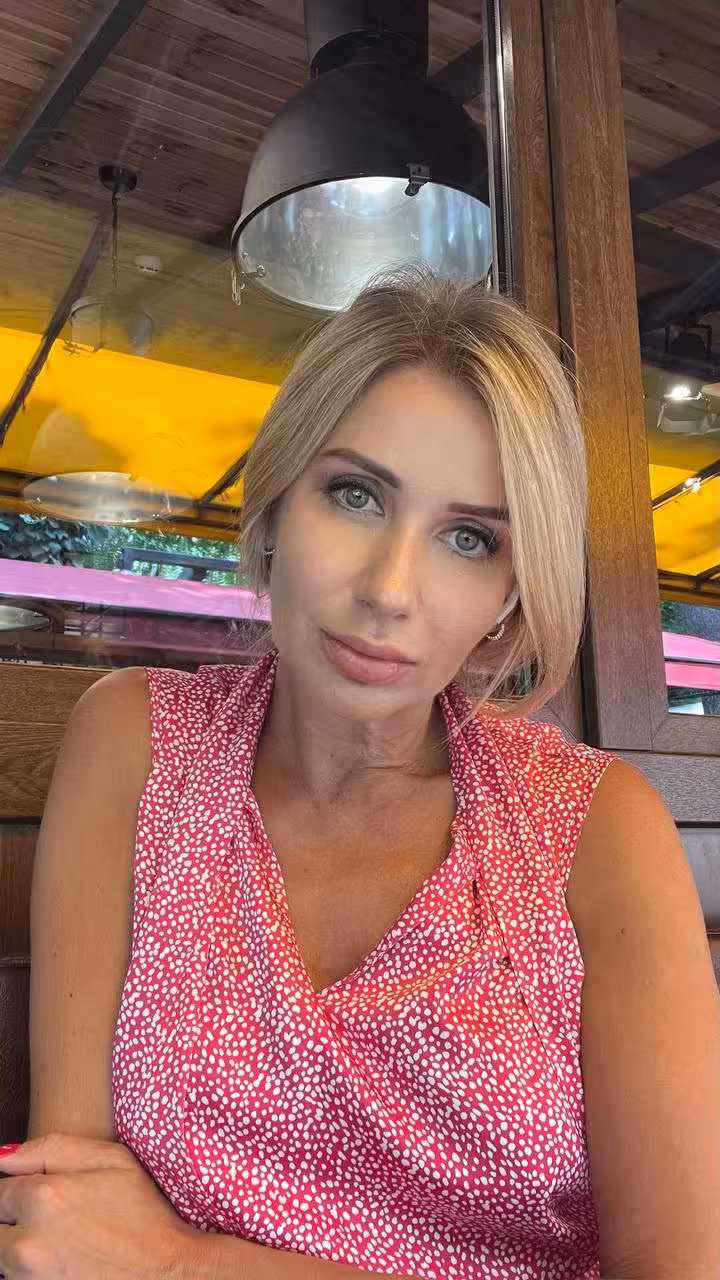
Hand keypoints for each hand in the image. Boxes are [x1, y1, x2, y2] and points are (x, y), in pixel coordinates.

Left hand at [0, 1132, 201, 1278]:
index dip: (19, 1192)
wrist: (168, 1273)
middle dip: (15, 1222)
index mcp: (43, 1199)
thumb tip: (4, 1157)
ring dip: (21, 1251)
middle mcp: (28, 1244)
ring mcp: (31, 1279)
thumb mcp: (111, 1160)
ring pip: (4, 1260)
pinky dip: (33, 1272)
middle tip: (52, 1222)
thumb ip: (51, 1149)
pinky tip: (63, 1264)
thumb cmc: (145, 1216)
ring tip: (60, 1245)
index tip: (42, 1198)